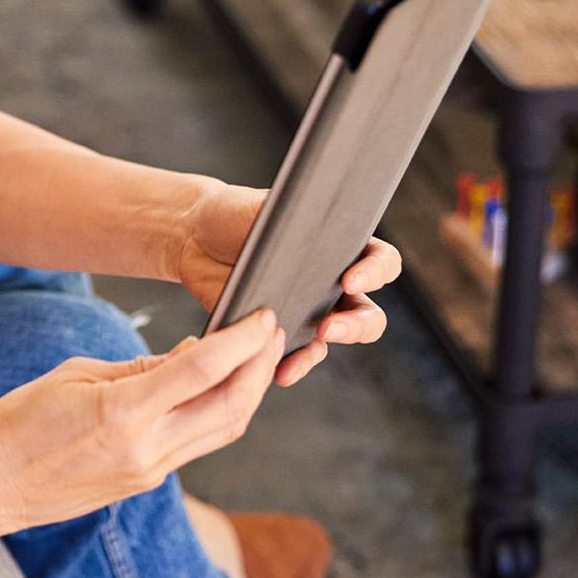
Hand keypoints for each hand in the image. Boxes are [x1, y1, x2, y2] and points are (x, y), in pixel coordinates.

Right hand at [0, 309, 285, 537]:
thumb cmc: (20, 422)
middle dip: (261, 365)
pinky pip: (198, 443)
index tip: (262, 315)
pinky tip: (218, 385)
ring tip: (257, 355)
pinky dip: (218, 410)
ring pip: (224, 430)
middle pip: (231, 406)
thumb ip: (141, 367)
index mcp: (124, 414)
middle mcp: (147, 449)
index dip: (242, 339)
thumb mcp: (76, 375)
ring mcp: (150, 471)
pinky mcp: (147, 481)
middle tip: (273, 329)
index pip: (204, 369)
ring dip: (249, 391)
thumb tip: (193, 354)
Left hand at [171, 179, 402, 387]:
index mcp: (341, 246)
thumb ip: (294, 219)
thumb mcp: (268, 207)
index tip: (350, 279)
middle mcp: (334, 282)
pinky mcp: (282, 330)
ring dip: (332, 347)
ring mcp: (310, 310)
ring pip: (339, 338)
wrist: (196, 237)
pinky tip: (281, 370)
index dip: (375, 273)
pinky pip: (300, 354)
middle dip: (358, 325)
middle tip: (331, 327)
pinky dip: (295, 364)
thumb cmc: (236, 213)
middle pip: (369, 314)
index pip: (381, 262)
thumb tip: (308, 231)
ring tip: (313, 344)